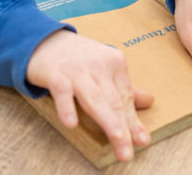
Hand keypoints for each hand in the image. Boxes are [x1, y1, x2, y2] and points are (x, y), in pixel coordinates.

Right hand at [27, 30, 153, 162]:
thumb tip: (149, 101)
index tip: (142, 141)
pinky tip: (71, 123)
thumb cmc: (78, 59)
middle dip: (123, 128)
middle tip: (128, 152)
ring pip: (95, 98)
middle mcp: (98, 65)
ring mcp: (77, 69)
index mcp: (115, 63)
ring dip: (108, 120)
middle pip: (114, 101)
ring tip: (118, 138)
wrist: (43, 39)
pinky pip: (62, 92)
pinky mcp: (55, 74)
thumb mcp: (104, 68)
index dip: (133, 122)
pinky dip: (67, 107)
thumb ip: (124, 87)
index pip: (125, 98)